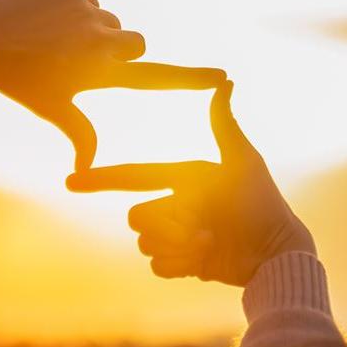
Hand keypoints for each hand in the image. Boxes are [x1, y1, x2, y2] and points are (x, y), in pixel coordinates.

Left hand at [0, 0, 225, 169]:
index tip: (222, 77)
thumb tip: (84, 171)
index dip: (192, 79)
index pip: (157, 78)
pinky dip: (73, 8)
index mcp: (102, 73)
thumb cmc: (18, 81)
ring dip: (93, 29)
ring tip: (55, 40)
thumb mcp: (52, 108)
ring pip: (109, 22)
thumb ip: (80, 134)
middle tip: (81, 57)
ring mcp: (88, 11)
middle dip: (119, 49)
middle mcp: (102, 41)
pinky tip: (45, 19)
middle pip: (134, 43)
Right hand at [65, 81, 315, 286]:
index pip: (136, 177)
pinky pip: (157, 266)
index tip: (72, 181)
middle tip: (202, 226)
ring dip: (176, 245)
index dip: (103, 179)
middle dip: (166, 222)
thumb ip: (224, 125)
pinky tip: (204, 261)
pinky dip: (179, 265)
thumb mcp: (242, 162)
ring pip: (145, 242)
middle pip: (137, 215)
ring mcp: (177, 237)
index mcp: (184, 180)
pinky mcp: (183, 264)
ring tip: (208, 242)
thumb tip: (225, 80)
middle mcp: (176, 206)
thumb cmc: (262, 203)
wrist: (274, 252)